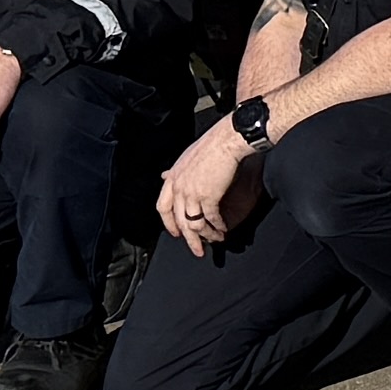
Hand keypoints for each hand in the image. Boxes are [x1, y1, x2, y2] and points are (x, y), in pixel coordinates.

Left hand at [157, 121, 260, 255]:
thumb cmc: (212, 144)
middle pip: (179, 221)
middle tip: (197, 249)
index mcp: (173, 178)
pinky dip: (217, 227)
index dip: (169, 223)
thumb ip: (176, 171)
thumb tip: (164, 175)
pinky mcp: (208, 197)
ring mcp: (192, 193)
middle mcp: (179, 187)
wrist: (227, 140)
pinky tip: (223, 229)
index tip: (177, 233)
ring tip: (216, 241)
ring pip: (194, 224)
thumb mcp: (186, 157)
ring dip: (206, 235)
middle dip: (189, 239)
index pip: (163, 207)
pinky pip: (211, 219)